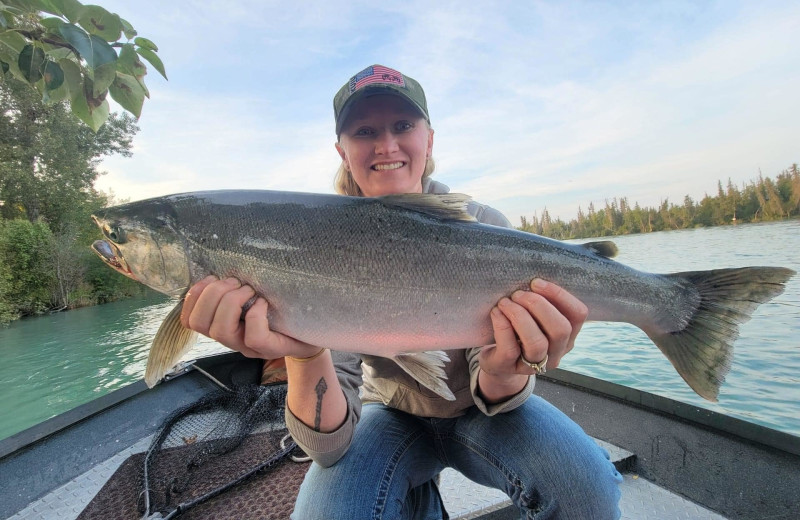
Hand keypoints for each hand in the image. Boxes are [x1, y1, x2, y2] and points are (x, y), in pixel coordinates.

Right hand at [180, 276, 320, 359]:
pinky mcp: (269, 349)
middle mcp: (231, 339)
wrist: (310, 337)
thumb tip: (224, 263)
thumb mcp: (254, 297)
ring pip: (221, 330)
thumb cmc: (280, 313)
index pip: (189, 320)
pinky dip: (256, 315)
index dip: (193, 297)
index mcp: (222, 325)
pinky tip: (264, 303)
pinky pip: (253, 337)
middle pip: (200, 322)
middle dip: (213, 294)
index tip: (211, 278)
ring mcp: (248, 348)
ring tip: (249, 290)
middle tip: (237, 283)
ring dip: (232, 302)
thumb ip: (237, 287)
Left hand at [478, 279, 587, 397]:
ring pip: (537, 342)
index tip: (536, 282)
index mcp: (568, 336)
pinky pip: (510, 349)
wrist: (497, 360)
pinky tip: (496, 313)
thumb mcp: (535, 317)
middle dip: (538, 305)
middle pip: (560, 329)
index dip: (560, 295)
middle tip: (518, 294)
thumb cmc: (518, 330)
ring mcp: (534, 365)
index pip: (578, 314)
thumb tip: (533, 280)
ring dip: (520, 316)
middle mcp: (556, 353)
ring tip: (505, 302)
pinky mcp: (509, 367)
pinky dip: (502, 326)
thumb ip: (541, 303)